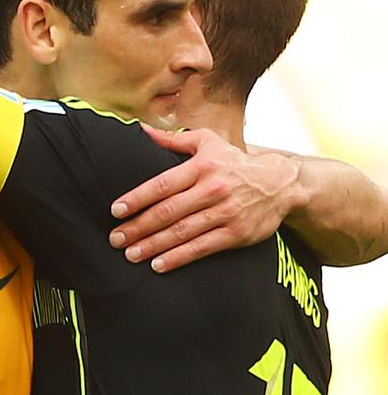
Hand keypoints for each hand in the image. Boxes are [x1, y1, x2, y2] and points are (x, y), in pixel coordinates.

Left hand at [109, 126, 298, 271]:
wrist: (279, 184)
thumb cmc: (234, 163)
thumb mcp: (208, 143)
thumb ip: (173, 140)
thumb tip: (140, 129)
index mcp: (202, 166)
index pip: (163, 184)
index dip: (137, 198)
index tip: (116, 210)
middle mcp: (212, 189)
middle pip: (168, 211)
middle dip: (139, 227)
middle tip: (115, 239)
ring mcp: (225, 212)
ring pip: (182, 232)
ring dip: (153, 245)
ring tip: (131, 254)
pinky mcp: (235, 233)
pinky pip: (202, 248)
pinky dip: (179, 257)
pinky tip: (158, 265)